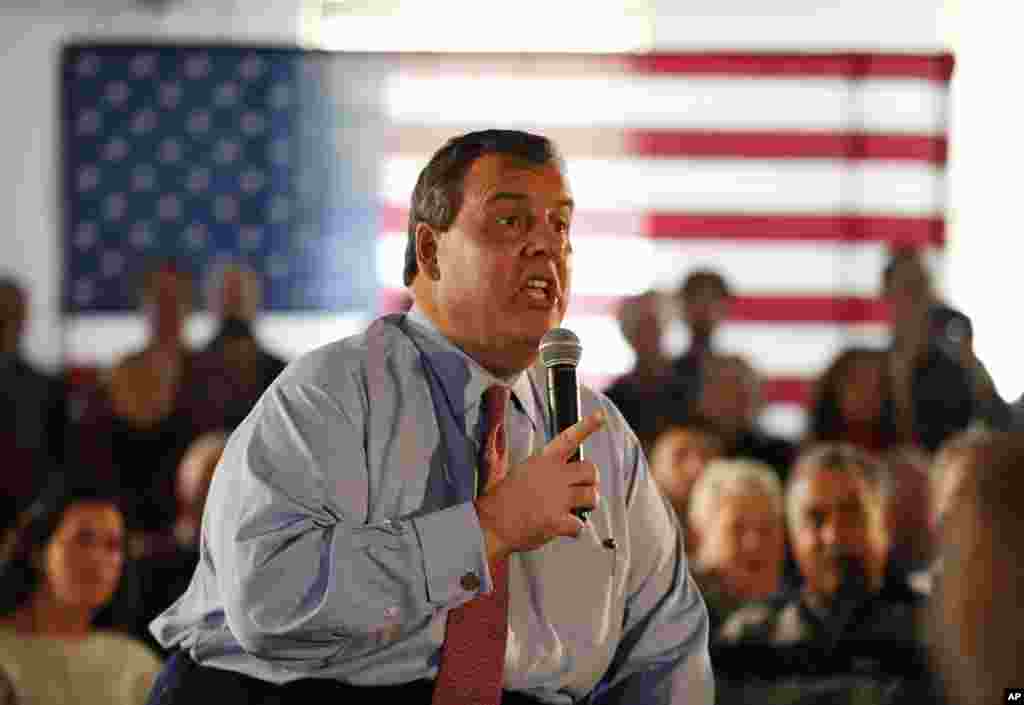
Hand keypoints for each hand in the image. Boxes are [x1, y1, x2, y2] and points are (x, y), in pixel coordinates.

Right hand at [474, 409, 605, 561]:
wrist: (492, 523)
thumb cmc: (505, 500)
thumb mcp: (522, 471)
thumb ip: (545, 468)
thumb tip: (565, 471)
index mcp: (542, 461)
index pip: (568, 439)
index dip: (587, 426)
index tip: (600, 416)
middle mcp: (552, 476)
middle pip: (590, 471)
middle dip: (591, 481)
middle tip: (581, 490)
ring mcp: (556, 498)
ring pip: (592, 497)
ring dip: (587, 505)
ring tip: (574, 509)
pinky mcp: (556, 520)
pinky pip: (580, 525)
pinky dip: (574, 529)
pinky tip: (561, 528)